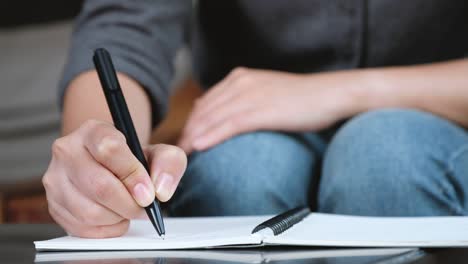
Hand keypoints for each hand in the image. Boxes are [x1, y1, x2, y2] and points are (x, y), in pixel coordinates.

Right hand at [43, 120, 186, 237]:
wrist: (110, 168)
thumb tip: (159, 190)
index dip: (132, 175)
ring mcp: (56, 179)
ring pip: (90, 211)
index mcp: (93, 131)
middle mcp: (67, 151)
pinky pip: (82, 228)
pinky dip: (105, 229)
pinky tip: (114, 217)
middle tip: (143, 207)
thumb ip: (169, 163)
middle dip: (129, 204)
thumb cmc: (134, 160)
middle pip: (99, 186)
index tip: (148, 192)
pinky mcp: (54, 205)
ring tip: (128, 209)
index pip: (109, 149)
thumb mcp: (160, 153)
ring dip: (118, 217)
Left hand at [178, 67, 357, 152]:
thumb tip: (215, 111)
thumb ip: (239, 99)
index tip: (183, 139)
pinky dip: (211, 136)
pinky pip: (229, 125)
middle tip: (177, 152)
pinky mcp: (261, 109)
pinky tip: (199, 147)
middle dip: (187, 132)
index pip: (205, 102)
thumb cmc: (299, 98)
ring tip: (183, 155)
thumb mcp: (264, 92)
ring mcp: (250, 95)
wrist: (327, 94)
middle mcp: (241, 83)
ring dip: (194, 137)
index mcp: (240, 78)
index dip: (190, 123)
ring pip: (212, 118)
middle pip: (203, 110)